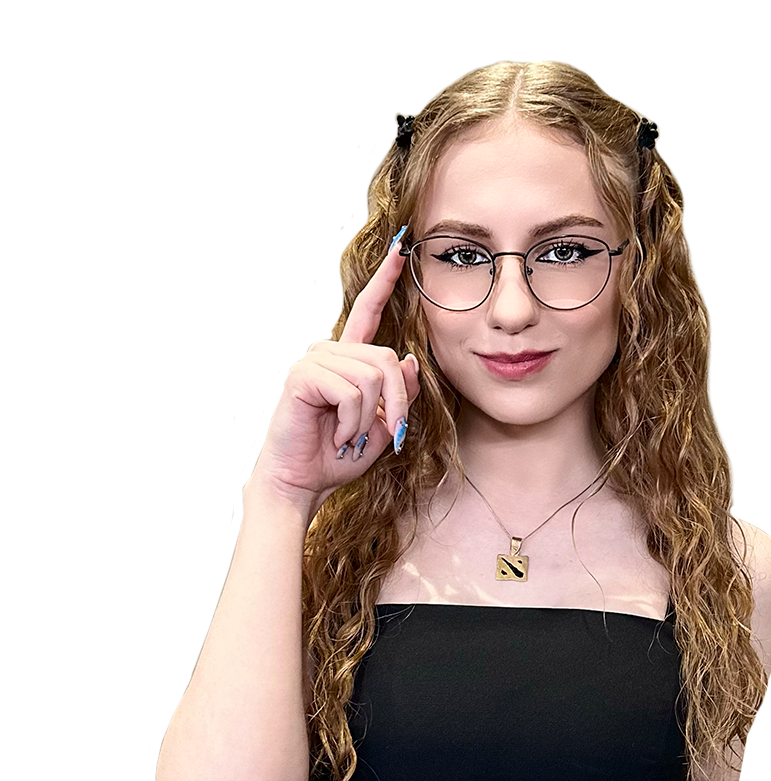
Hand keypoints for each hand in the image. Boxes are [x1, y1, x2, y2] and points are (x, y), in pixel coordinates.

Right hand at [246, 239, 419, 515]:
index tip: (401, 249)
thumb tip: (407, 359)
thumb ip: (399, 393)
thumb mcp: (383, 426)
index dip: (385, 281)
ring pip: (372, 378)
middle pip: (387, 360)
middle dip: (397, 404)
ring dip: (370, 419)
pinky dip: (352, 422)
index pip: (368, 311)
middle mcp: (329, 353)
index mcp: (348, 360)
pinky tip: (335, 435)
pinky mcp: (303, 377)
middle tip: (387, 434)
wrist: (302, 481)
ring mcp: (314, 362)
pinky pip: (351, 393)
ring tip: (349, 436)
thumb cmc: (338, 456)